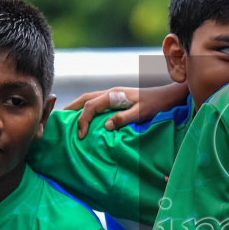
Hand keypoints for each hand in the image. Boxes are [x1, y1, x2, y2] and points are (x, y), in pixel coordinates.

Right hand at [64, 82, 189, 136]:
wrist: (168, 97)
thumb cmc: (156, 105)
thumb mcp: (141, 113)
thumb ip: (123, 119)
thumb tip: (105, 126)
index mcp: (114, 95)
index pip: (90, 106)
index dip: (82, 121)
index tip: (80, 136)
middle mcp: (111, 93)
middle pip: (85, 99)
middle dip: (71, 110)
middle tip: (60, 122)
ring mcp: (114, 94)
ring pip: (89, 99)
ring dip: (78, 108)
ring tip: (67, 119)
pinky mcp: (117, 99)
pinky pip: (97, 102)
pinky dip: (87, 109)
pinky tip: (86, 117)